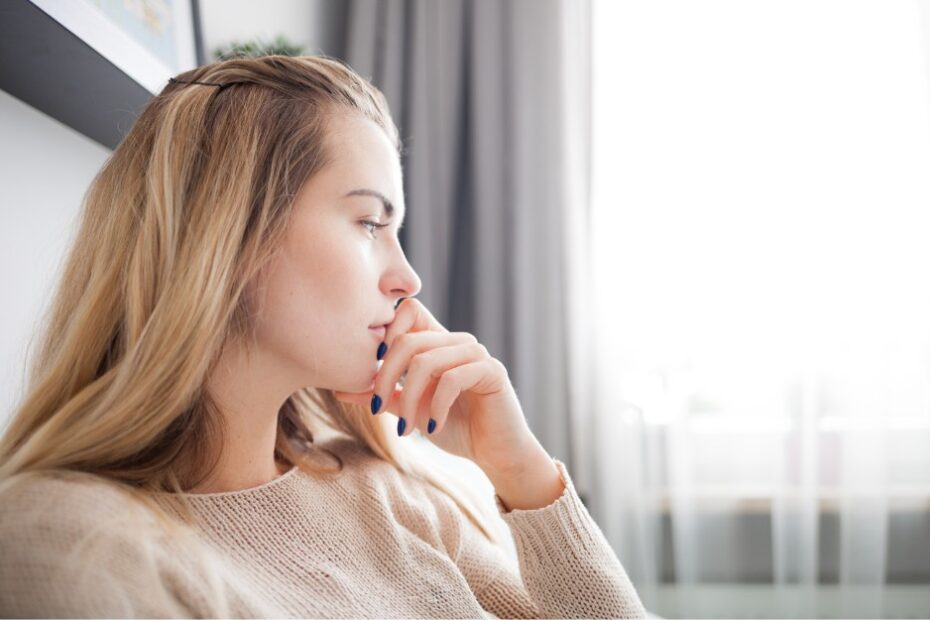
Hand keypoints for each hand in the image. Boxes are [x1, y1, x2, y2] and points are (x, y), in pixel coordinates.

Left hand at [333, 297, 540, 476]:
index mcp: (439, 342)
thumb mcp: (410, 410)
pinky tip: (432, 427)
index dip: (386, 332)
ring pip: (426, 360)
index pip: (409, 310)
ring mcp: (476, 354)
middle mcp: (458, 341)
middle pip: (408, 339)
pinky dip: (435, 405)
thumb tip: (341, 389)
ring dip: (409, 399)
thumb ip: (383, 395)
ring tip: (405, 428)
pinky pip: (452, 379)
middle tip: (375, 407)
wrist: (495, 452)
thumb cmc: (455, 427)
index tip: (373, 369)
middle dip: (385, 376)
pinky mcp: (492, 372)